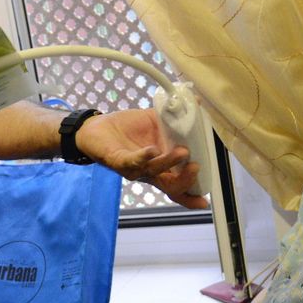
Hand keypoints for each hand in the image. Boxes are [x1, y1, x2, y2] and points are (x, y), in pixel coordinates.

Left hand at [76, 109, 206, 208]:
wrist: (98, 126)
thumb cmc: (127, 129)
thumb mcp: (155, 121)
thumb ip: (175, 115)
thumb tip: (195, 102)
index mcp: (161, 166)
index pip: (177, 186)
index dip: (190, 196)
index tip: (204, 200)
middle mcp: (149, 172)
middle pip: (170, 186)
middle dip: (185, 180)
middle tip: (195, 166)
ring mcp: (134, 168)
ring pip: (154, 172)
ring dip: (169, 162)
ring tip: (182, 151)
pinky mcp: (117, 160)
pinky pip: (131, 162)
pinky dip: (143, 157)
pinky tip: (152, 150)